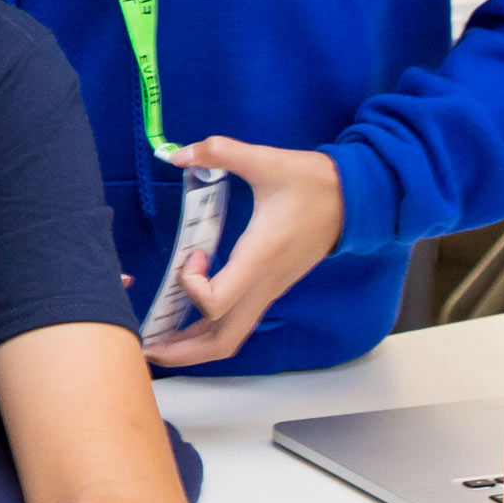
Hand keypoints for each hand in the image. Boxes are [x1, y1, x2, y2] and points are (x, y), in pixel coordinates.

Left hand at [142, 136, 344, 368]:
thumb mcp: (266, 160)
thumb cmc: (313, 182)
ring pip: (232, 339)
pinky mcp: (271, 288)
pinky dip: (210, 331)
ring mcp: (270, 291)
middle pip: (223, 341)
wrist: (356, 198)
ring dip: (195, 347)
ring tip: (160, 342)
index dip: (191, 287)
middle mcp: (264, 284)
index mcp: (260, 258)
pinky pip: (238, 323)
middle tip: (148, 347)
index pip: (216, 303)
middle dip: (184, 351)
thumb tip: (179, 154)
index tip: (193, 255)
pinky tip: (187, 322)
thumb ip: (220, 152)